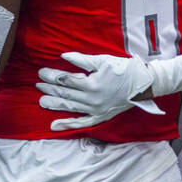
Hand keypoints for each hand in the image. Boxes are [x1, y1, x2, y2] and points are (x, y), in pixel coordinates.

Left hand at [36, 52, 156, 130]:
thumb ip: (81, 60)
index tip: (41, 72)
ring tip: (41, 102)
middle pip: (65, 94)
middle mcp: (92, 99)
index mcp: (91, 84)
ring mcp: (96, 110)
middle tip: (37, 85)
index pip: (66, 80)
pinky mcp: (100, 116)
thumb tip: (63, 56)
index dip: (52, 76)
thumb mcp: (102, 60)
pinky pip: (81, 123)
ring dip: (54, 105)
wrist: (144, 83)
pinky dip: (68, 124)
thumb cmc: (124, 69)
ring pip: (70, 108)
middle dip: (50, 89)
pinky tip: (55, 125)